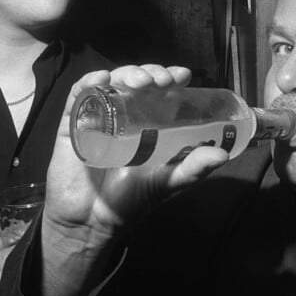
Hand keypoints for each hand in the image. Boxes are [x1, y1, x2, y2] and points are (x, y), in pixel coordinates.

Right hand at [41, 65, 229, 295]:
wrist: (90, 223)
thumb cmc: (129, 202)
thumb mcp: (166, 183)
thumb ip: (192, 169)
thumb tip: (223, 155)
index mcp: (148, 123)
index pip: (161, 90)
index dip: (171, 77)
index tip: (183, 76)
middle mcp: (124, 113)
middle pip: (137, 81)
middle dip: (151, 72)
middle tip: (162, 81)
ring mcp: (98, 115)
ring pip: (112, 81)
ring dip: (127, 74)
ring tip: (140, 81)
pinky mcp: (72, 122)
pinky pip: (78, 95)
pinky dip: (89, 82)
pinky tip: (101, 79)